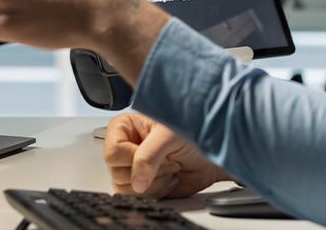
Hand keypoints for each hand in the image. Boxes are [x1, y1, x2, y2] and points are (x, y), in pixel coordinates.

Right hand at [103, 114, 228, 197]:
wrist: (212, 151)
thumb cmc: (193, 129)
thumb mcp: (169, 134)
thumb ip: (149, 155)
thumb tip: (137, 180)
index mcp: (125, 127)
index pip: (113, 152)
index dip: (133, 158)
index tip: (155, 155)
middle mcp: (126, 147)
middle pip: (116, 173)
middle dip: (147, 171)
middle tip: (167, 161)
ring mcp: (135, 167)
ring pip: (125, 188)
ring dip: (153, 183)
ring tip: (169, 168)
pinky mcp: (144, 184)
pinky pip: (139, 198)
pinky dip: (158, 192)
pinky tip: (170, 179)